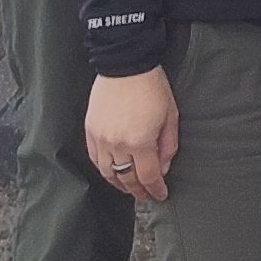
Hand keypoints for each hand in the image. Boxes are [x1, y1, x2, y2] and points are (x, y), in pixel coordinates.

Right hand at [84, 68, 176, 201]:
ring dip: (119, 184)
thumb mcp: (170, 116)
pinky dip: (105, 169)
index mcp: (140, 142)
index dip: (155, 190)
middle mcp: (117, 144)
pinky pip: (95, 159)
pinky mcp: (90, 130)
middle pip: (127, 179)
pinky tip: (113, 172)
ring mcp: (101, 138)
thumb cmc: (151, 87)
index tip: (161, 195)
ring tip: (129, 188)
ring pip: (108, 173)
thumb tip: (162, 168)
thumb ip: (168, 146)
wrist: (125, 65)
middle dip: (138, 191)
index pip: (148, 177)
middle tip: (146, 196)